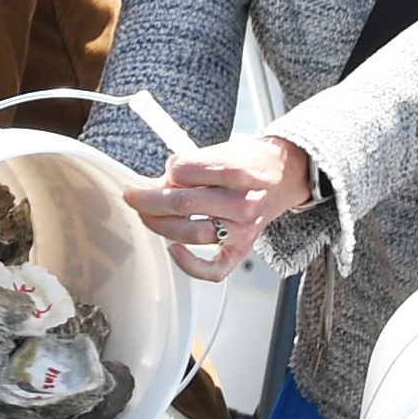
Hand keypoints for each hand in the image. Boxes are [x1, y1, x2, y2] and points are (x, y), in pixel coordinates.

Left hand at [123, 133, 309, 279]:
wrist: (284, 176)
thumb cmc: (250, 163)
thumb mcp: (222, 150)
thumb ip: (190, 164)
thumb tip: (156, 182)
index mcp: (239, 171)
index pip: (186, 171)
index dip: (167, 171)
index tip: (165, 171)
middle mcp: (243, 202)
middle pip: (184, 204)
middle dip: (149, 200)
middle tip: (134, 195)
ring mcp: (243, 229)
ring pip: (191, 234)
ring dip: (161, 226)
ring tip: (148, 216)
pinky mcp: (242, 248)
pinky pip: (215, 268)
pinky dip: (191, 265)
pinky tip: (175, 250)